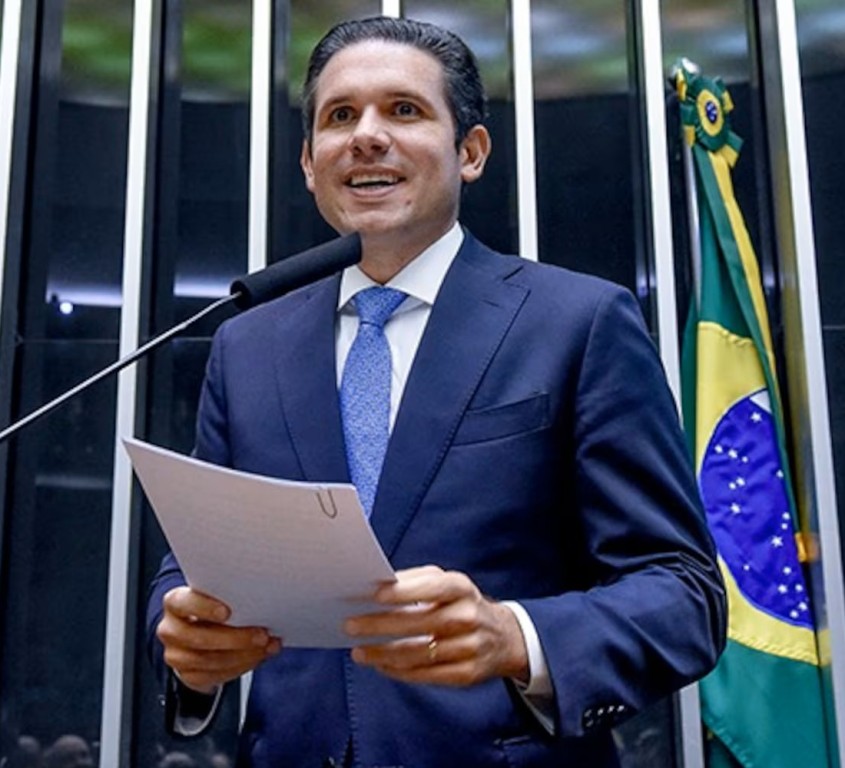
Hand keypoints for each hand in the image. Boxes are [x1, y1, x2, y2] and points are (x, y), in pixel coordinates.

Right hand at [157, 586, 280, 693]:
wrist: (202, 632)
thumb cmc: (214, 607)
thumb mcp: (218, 595)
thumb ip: (230, 596)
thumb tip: (259, 598)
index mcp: (175, 602)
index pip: (183, 603)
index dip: (204, 608)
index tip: (227, 612)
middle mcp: (170, 630)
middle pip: (198, 638)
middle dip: (235, 639)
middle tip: (262, 635)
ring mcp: (176, 655)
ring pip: (207, 661)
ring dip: (242, 655)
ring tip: (265, 647)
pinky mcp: (187, 675)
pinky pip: (214, 677)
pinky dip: (240, 667)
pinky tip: (257, 657)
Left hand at [344, 565, 527, 686]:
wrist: (502, 637)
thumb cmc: (460, 603)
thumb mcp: (446, 582)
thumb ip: (414, 581)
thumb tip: (376, 586)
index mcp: (461, 588)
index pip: (432, 587)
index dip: (404, 591)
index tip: (375, 595)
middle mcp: (468, 616)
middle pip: (419, 623)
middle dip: (380, 625)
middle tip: (350, 625)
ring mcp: (469, 648)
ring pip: (417, 654)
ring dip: (382, 654)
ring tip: (358, 651)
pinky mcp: (465, 674)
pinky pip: (424, 675)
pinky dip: (397, 671)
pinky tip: (380, 664)